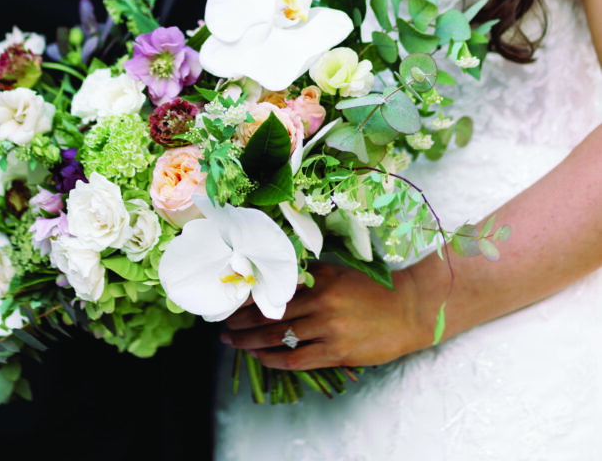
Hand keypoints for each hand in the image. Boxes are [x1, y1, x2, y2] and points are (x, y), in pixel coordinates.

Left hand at [220, 262, 427, 370]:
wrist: (409, 309)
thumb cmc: (372, 290)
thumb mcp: (338, 274)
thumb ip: (309, 277)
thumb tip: (274, 283)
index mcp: (319, 277)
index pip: (272, 286)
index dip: (247, 295)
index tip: (230, 298)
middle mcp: (320, 299)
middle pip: (269, 312)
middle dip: (240, 320)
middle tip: (224, 324)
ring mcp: (328, 327)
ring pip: (277, 336)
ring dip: (249, 341)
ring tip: (233, 341)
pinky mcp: (336, 351)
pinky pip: (295, 358)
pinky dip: (272, 359)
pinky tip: (260, 357)